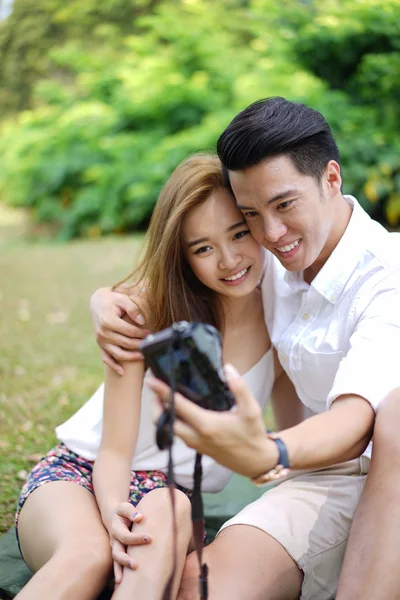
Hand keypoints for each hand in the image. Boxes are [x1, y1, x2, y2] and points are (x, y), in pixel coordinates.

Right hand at [90, 287, 150, 373]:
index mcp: (108, 321)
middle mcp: (103, 333)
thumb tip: (142, 321)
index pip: (129, 331)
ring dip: (131, 357)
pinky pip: (106, 358)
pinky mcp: (100, 345)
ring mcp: (101, 341)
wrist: (98, 303)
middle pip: (125, 343)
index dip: (141, 334)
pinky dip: (113, 366)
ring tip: (143, 357)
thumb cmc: (113, 300)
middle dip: (139, 345)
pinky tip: (122, 372)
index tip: (150, 334)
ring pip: (118, 353)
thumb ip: (133, 309)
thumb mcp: (123, 299)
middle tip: (150, 345)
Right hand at [109, 503, 151, 583]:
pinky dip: (119, 572)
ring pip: (115, 561)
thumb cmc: (122, 511)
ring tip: (122, 581)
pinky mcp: (118, 552)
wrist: (113, 516)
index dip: (136, 538)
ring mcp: (115, 547)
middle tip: (136, 565)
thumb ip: (131, 511)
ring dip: (120, 570)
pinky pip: (117, 564)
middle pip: (117, 552)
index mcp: (116, 528)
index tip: (150, 538)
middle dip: (125, 560)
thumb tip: (140, 517)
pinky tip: (122, 583)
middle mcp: (114, 540)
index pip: (126, 536)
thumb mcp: (124, 507)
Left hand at [147, 364, 278, 478]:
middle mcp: (196, 436)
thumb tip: (228, 368)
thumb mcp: (252, 409)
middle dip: (157, 405)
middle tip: (157, 389)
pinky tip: (180, 412)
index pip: (177, 405)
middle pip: (164, 421)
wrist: (256, 462)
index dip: (162, 392)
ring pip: (170, 429)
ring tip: (166, 398)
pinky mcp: (198, 448)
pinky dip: (173, 422)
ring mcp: (195, 444)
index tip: (151, 381)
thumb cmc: (253, 435)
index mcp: (206, 425)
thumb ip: (240, 388)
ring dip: (163, 415)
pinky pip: (178, 434)